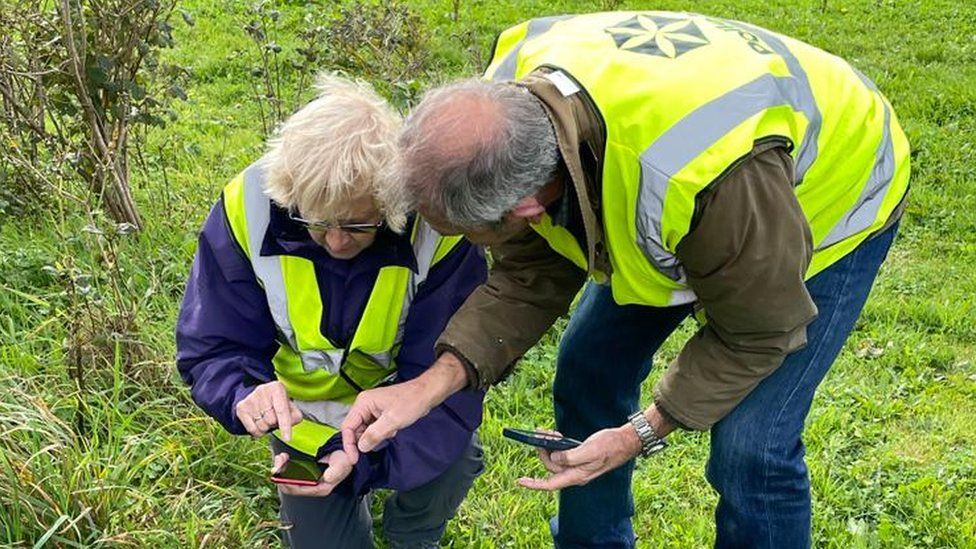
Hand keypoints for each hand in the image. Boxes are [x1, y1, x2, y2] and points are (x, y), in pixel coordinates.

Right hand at [235, 381, 302, 440]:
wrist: (259, 396)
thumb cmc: (279, 404)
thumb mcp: (291, 407)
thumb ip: (295, 417)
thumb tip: (288, 425)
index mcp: (277, 388)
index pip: (282, 411)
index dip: (285, 426)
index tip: (287, 439)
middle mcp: (262, 390)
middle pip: (271, 420)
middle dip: (275, 424)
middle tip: (274, 416)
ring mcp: (250, 399)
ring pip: (262, 426)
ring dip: (266, 427)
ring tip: (266, 418)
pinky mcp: (241, 408)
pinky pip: (252, 429)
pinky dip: (258, 432)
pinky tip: (259, 423)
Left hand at [272, 450, 353, 497]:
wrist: (346, 454)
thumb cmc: (345, 461)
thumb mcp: (342, 464)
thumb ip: (335, 471)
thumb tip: (326, 477)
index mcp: (320, 488)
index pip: (297, 490)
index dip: (286, 481)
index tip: (280, 470)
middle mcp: (312, 487)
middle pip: (289, 486)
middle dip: (281, 474)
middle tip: (279, 459)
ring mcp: (308, 481)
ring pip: (288, 480)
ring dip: (281, 469)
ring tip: (280, 457)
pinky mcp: (305, 473)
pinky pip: (290, 473)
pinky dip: (285, 466)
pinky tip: (284, 458)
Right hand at [341, 353, 468, 458]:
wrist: (426, 394)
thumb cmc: (412, 402)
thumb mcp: (393, 420)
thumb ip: (375, 434)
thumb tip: (361, 447)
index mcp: (363, 403)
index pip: (347, 426)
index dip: (349, 444)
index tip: (354, 459)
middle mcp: (365, 405)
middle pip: (355, 429)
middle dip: (364, 440)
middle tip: (375, 447)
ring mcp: (372, 409)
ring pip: (365, 430)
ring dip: (375, 436)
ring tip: (391, 431)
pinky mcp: (380, 414)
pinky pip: (374, 428)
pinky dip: (382, 433)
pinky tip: (394, 429)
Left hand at [518, 425, 641, 490]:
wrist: (625, 441)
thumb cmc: (610, 446)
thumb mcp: (589, 450)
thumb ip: (570, 457)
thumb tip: (554, 458)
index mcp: (577, 475)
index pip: (550, 484)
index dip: (534, 484)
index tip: (520, 481)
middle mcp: (576, 473)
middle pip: (551, 467)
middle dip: (542, 452)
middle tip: (540, 435)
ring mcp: (578, 466)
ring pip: (556, 459)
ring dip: (548, 446)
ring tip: (547, 432)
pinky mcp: (580, 458)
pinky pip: (563, 454)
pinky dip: (557, 445)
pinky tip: (557, 436)